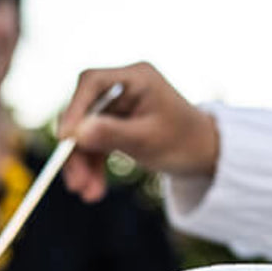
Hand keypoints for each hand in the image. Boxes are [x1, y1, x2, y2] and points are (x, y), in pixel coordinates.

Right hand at [59, 62, 219, 201]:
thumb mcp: (149, 140)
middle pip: (85, 111)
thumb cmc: (185, 143)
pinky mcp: (117, 123)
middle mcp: (124, 86)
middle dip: (77, 148)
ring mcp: (119, 105)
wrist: (206, 155)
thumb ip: (113, 134)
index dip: (74, 110)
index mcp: (137, 77)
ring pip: (87, 130)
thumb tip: (76, 134)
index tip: (65, 140)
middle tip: (75, 182)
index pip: (92, 83)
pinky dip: (93, 165)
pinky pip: (96, 141)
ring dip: (83, 163)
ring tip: (87, 193)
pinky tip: (94, 189)